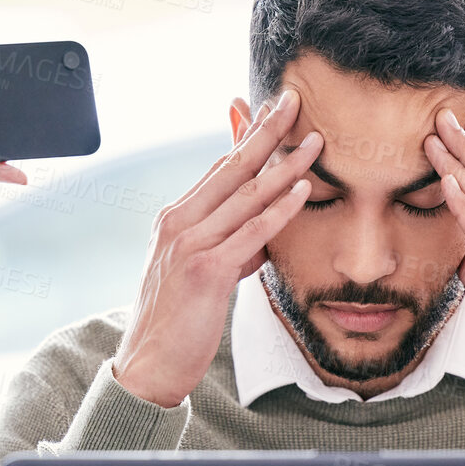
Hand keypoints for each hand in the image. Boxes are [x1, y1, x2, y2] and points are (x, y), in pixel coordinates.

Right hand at [113, 90, 321, 407]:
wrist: (149, 365)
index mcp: (175, 219)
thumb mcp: (203, 275)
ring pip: (246, 195)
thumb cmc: (178, 323)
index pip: (218, 168)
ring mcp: (191, 244)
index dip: (247, 136)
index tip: (272, 109)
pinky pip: (251, 232)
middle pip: (231, 168)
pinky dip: (279, 209)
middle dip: (266, 131)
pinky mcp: (206, 271)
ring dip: (285, 165)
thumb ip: (232, 248)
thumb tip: (264, 236)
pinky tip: (302, 190)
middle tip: (293, 100)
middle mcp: (179, 223)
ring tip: (315, 142)